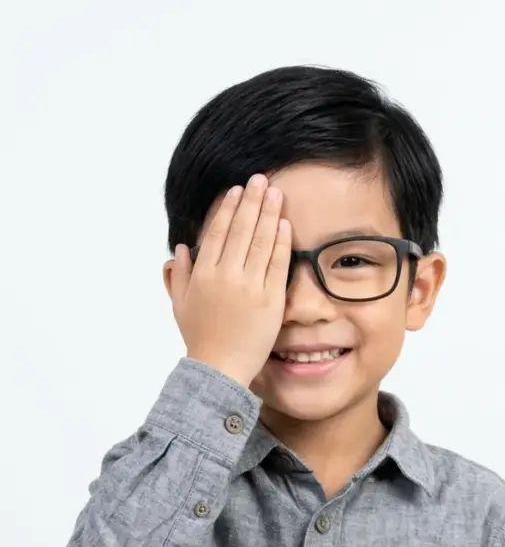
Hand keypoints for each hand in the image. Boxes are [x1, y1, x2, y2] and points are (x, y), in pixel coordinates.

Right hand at [169, 174, 290, 387]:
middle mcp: (225, 275)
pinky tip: (285, 224)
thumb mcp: (180, 305)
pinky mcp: (270, 300)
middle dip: (252, 201)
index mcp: (203, 274)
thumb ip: (179, 275)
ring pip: (260, 242)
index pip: (218, 232)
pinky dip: (281, 242)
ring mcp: (249, 286)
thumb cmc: (200, 338)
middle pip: (241, 229)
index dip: (228, 208)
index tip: (237, 190)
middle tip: (261, 180)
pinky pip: (277, 265)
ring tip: (276, 193)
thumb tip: (180, 249)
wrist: (219, 367)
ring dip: (269, 214)